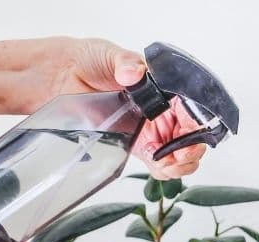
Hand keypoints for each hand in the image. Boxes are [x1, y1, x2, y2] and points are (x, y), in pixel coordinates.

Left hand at [52, 38, 207, 179]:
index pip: (193, 111)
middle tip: (177, 155)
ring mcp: (154, 132)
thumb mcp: (110, 54)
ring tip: (164, 161)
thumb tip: (133, 72)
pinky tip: (156, 165)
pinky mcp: (140, 147)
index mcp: (166, 90)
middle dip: (190, 151)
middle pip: (193, 138)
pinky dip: (164, 170)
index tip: (188, 136)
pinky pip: (161, 165)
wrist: (63, 75)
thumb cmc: (91, 60)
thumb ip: (125, 62)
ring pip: (181, 156)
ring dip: (179, 164)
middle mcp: (165, 112)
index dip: (196, 126)